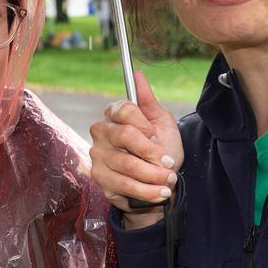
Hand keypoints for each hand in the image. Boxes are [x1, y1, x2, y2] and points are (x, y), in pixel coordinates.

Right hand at [89, 71, 183, 228]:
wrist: (159, 180)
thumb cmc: (160, 149)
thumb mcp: (160, 122)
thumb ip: (148, 100)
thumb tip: (138, 74)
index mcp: (114, 114)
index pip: (125, 109)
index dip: (145, 125)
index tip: (156, 136)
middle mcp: (101, 133)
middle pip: (125, 136)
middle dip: (152, 153)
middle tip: (169, 163)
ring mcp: (98, 156)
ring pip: (127, 164)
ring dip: (153, 175)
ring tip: (169, 180)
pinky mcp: (100, 179)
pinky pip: (124, 185)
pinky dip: (146, 191)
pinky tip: (159, 192)